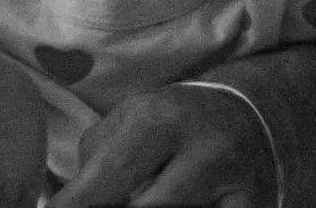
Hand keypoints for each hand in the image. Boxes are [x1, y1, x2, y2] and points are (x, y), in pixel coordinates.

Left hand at [49, 82, 276, 207]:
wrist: (249, 117)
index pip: (111, 174)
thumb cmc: (171, 123)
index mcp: (162, 120)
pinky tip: (171, 207)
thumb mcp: (130, 121)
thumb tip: (66, 204)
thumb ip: (97, 161)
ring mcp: (240, 188)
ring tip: (133, 200)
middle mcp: (207, 152)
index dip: (79, 204)